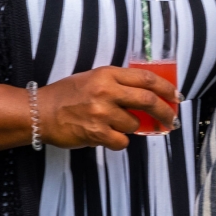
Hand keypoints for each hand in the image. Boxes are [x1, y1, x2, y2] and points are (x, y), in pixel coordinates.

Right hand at [38, 66, 177, 150]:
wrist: (41, 112)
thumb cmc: (66, 95)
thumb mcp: (92, 78)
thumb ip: (118, 83)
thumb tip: (147, 93)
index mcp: (107, 74)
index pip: (146, 78)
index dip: (165, 88)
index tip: (175, 96)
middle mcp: (106, 91)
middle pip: (148, 101)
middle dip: (165, 112)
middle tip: (171, 119)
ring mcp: (102, 113)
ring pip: (134, 124)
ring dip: (130, 127)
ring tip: (112, 124)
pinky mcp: (97, 133)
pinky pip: (122, 141)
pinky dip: (118, 141)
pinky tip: (106, 136)